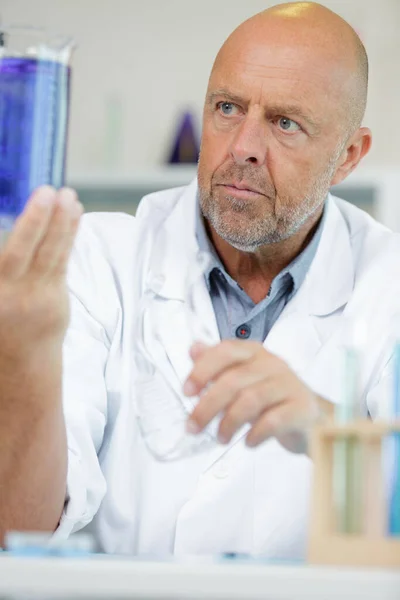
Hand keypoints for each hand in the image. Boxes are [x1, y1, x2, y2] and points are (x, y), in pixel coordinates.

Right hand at [0, 186, 82, 363]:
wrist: (21, 361)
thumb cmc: (1, 318)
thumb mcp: (0, 292)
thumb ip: (4, 266)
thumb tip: (11, 227)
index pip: (3, 257)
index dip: (21, 231)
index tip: (25, 201)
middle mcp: (5, 294)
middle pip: (19, 253)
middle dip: (34, 221)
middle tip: (46, 190)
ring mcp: (32, 297)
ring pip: (48, 256)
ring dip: (60, 223)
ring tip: (67, 196)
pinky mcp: (55, 297)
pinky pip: (62, 261)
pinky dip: (68, 235)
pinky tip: (74, 214)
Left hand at [183, 340, 331, 453]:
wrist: (313, 418)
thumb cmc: (272, 398)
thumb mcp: (243, 379)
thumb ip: (218, 365)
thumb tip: (194, 349)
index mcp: (254, 353)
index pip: (225, 351)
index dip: (203, 370)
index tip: (187, 392)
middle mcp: (272, 363)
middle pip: (233, 380)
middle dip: (207, 406)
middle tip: (193, 427)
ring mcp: (289, 384)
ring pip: (251, 400)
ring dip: (229, 423)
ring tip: (221, 437)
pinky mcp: (302, 408)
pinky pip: (273, 421)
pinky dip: (255, 434)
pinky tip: (248, 442)